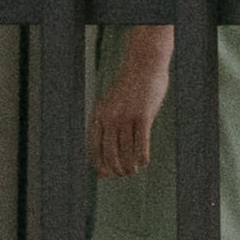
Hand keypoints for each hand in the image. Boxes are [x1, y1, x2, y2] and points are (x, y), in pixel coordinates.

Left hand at [85, 40, 165, 182]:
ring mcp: (126, 116)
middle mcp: (110, 117)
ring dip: (130, 166)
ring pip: (126, 151)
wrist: (144, 65)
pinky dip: (142, 156)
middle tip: (124, 174)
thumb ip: (110, 122)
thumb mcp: (114, 103)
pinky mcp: (143, 115)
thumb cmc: (131, 88)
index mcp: (99, 114)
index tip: (105, 175)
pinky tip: (144, 161)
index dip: (99, 163)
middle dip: (116, 168)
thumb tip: (110, 144)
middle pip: (110, 153)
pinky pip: (141, 143)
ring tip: (133, 171)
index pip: (95, 146)